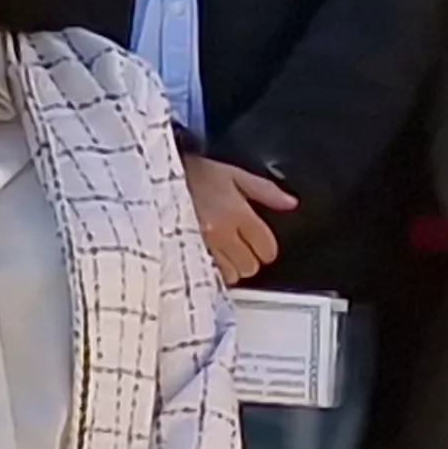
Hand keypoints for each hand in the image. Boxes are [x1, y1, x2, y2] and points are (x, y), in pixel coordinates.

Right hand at [183, 153, 296, 284]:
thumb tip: (291, 204)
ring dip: (232, 267)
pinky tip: (210, 258)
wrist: (157, 175)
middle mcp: (221, 232)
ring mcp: (202, 245)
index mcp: (237, 212)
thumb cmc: (195, 173)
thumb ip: (266, 191)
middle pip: (250, 266)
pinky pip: (208, 274)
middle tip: (241, 247)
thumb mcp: (235, 174)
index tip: (261, 243)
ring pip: (230, 275)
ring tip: (225, 253)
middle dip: (250, 259)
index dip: (267, 248)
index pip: (266, 247)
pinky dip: (213, 270)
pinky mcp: (184, 253)